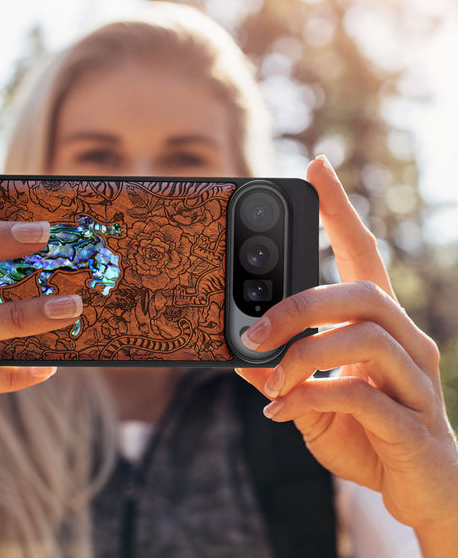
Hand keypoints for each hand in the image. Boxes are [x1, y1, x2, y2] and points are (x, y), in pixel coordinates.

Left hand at [236, 156, 457, 548]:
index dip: (340, 210)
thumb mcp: (311, 398)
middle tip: (253, 330)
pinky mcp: (414, 424)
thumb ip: (280, 373)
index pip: (363, 254)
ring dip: (303, 354)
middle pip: (362, 292)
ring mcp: (417, 381)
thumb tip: (238, 353)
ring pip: (364, 337)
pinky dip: (311, 398)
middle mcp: (407, 342)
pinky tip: (282, 412)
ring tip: (270, 380)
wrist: (421, 493)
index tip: (316, 168)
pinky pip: (362, 395)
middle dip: (299, 305)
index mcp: (380, 326)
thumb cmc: (367, 434)